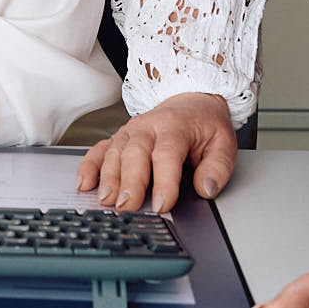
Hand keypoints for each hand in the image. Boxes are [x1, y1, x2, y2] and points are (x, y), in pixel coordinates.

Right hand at [74, 91, 235, 211]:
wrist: (191, 102)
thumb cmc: (205, 125)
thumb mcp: (224, 143)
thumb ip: (217, 168)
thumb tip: (205, 188)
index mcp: (175, 126)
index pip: (167, 154)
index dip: (163, 181)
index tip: (162, 204)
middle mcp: (148, 127)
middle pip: (135, 153)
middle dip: (129, 182)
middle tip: (126, 206)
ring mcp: (130, 131)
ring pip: (115, 152)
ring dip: (108, 177)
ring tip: (105, 199)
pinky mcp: (119, 138)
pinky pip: (99, 149)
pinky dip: (89, 166)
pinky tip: (84, 183)